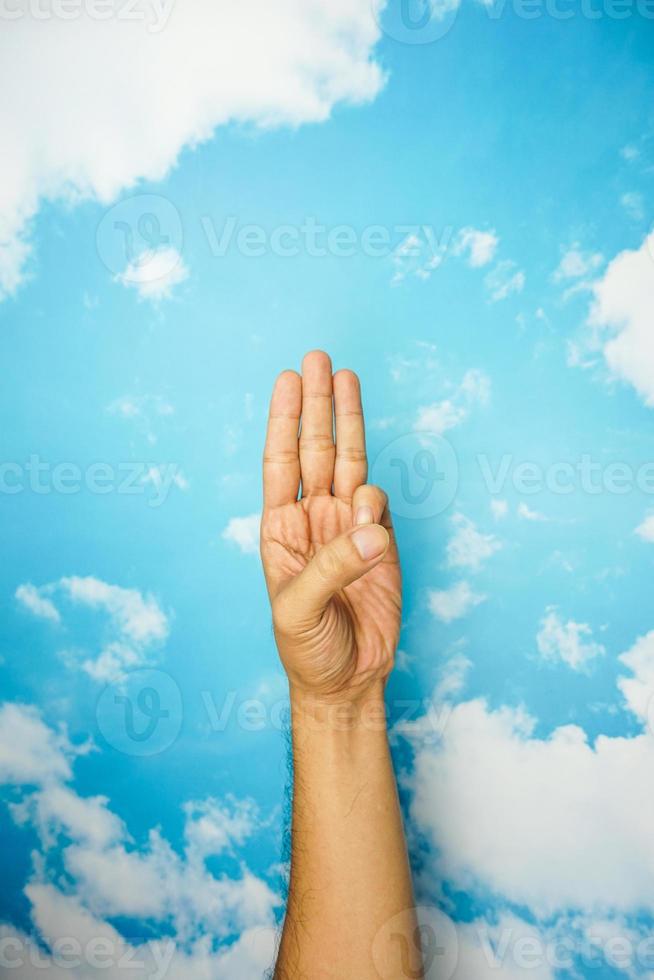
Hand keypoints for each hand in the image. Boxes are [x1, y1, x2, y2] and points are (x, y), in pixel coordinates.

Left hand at [260, 351, 401, 703]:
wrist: (346, 681)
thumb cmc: (308, 649)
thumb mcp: (299, 611)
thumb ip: (332, 567)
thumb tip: (372, 526)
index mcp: (280, 530)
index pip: (281, 462)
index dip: (284, 420)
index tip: (289, 378)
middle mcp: (313, 519)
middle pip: (316, 449)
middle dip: (317, 404)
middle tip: (319, 357)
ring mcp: (348, 528)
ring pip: (350, 462)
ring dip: (349, 421)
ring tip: (348, 376)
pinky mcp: (381, 544)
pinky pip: (380, 505)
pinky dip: (377, 499)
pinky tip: (369, 506)